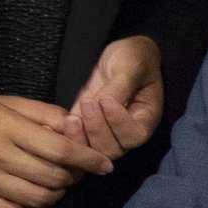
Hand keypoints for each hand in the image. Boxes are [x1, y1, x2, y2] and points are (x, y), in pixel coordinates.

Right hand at [0, 87, 112, 207]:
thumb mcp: (7, 103)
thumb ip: (44, 114)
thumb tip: (78, 126)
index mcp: (8, 128)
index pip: (60, 149)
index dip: (87, 159)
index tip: (104, 165)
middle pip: (52, 177)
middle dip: (74, 178)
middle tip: (78, 173)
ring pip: (37, 199)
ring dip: (56, 195)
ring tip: (57, 185)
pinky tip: (34, 198)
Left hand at [67, 36, 162, 160]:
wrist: (119, 56)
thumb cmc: (133, 58)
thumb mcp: (131, 66)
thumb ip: (120, 86)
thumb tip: (104, 105)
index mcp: (146, 117)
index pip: (135, 135)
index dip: (119, 123)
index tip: (106, 100)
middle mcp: (127, 131)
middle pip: (114, 150)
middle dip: (97, 130)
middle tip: (88, 103)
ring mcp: (106, 132)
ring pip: (93, 152)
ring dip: (81, 137)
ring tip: (72, 117)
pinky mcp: (86, 128)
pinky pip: (76, 143)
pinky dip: (66, 136)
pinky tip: (60, 122)